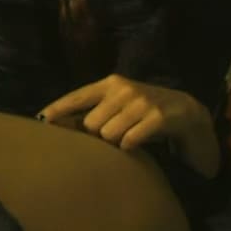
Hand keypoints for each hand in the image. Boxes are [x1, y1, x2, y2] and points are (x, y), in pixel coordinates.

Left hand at [39, 74, 218, 175]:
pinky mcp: (158, 117)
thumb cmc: (147, 114)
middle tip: (114, 137)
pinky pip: (128, 140)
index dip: (57, 110)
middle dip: (97, 136)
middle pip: (90, 123)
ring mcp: (142, 101)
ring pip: (108, 133)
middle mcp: (124, 89)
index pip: (76, 97)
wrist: (190, 114)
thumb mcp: (119, 107)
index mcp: (110, 84)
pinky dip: (130, 146)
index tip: (40, 121)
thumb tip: (56, 125)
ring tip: (129, 139)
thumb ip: (94, 112)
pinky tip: (139, 144)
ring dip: (116, 142)